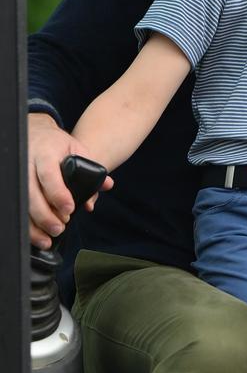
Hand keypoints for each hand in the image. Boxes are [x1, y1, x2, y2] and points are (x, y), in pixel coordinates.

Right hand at [28, 113, 112, 248]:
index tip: (69, 209)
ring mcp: (18, 174)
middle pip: (31, 192)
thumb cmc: (59, 145)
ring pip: (22, 202)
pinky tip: (38, 236)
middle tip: (60, 228)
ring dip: (34, 224)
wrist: (37, 134)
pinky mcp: (14, 185)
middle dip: (45, 214)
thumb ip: (92, 168)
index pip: (48, 174)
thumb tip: (106, 185)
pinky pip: (18, 207)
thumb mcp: (78, 150)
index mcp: (46, 152)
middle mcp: (27, 162)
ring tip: (49, 238)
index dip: (58, 193)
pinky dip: (28, 224)